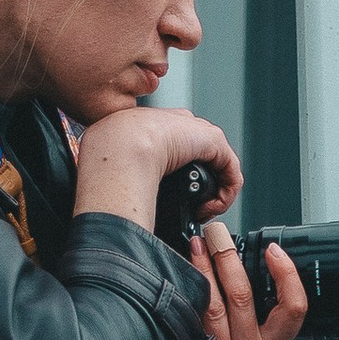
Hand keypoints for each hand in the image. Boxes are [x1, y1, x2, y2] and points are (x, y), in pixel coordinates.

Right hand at [71, 104, 239, 230]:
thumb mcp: (111, 164)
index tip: (168, 198)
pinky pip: (230, 173)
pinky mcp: (213, 141)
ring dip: (212, 196)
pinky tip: (209, 209)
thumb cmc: (108, 155)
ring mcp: (195, 132)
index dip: (175, 176)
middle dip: (197, 188)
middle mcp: (175, 125)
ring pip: (217, 167)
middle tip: (189, 211)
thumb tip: (115, 197)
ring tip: (199, 214)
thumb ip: (120, 172)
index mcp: (149, 126)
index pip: (173, 148)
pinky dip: (223, 196)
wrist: (121, 145)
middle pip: (198, 157)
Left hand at [158, 218, 307, 339]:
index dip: (288, 276)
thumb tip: (235, 286)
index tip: (276, 251)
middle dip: (229, 255)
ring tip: (192, 245)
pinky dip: (183, 301)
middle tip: (217, 230)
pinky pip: (191, 329)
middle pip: (245, 295)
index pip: (293, 309)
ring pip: (215, 304)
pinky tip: (171, 282)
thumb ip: (250, 336)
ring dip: (202, 268)